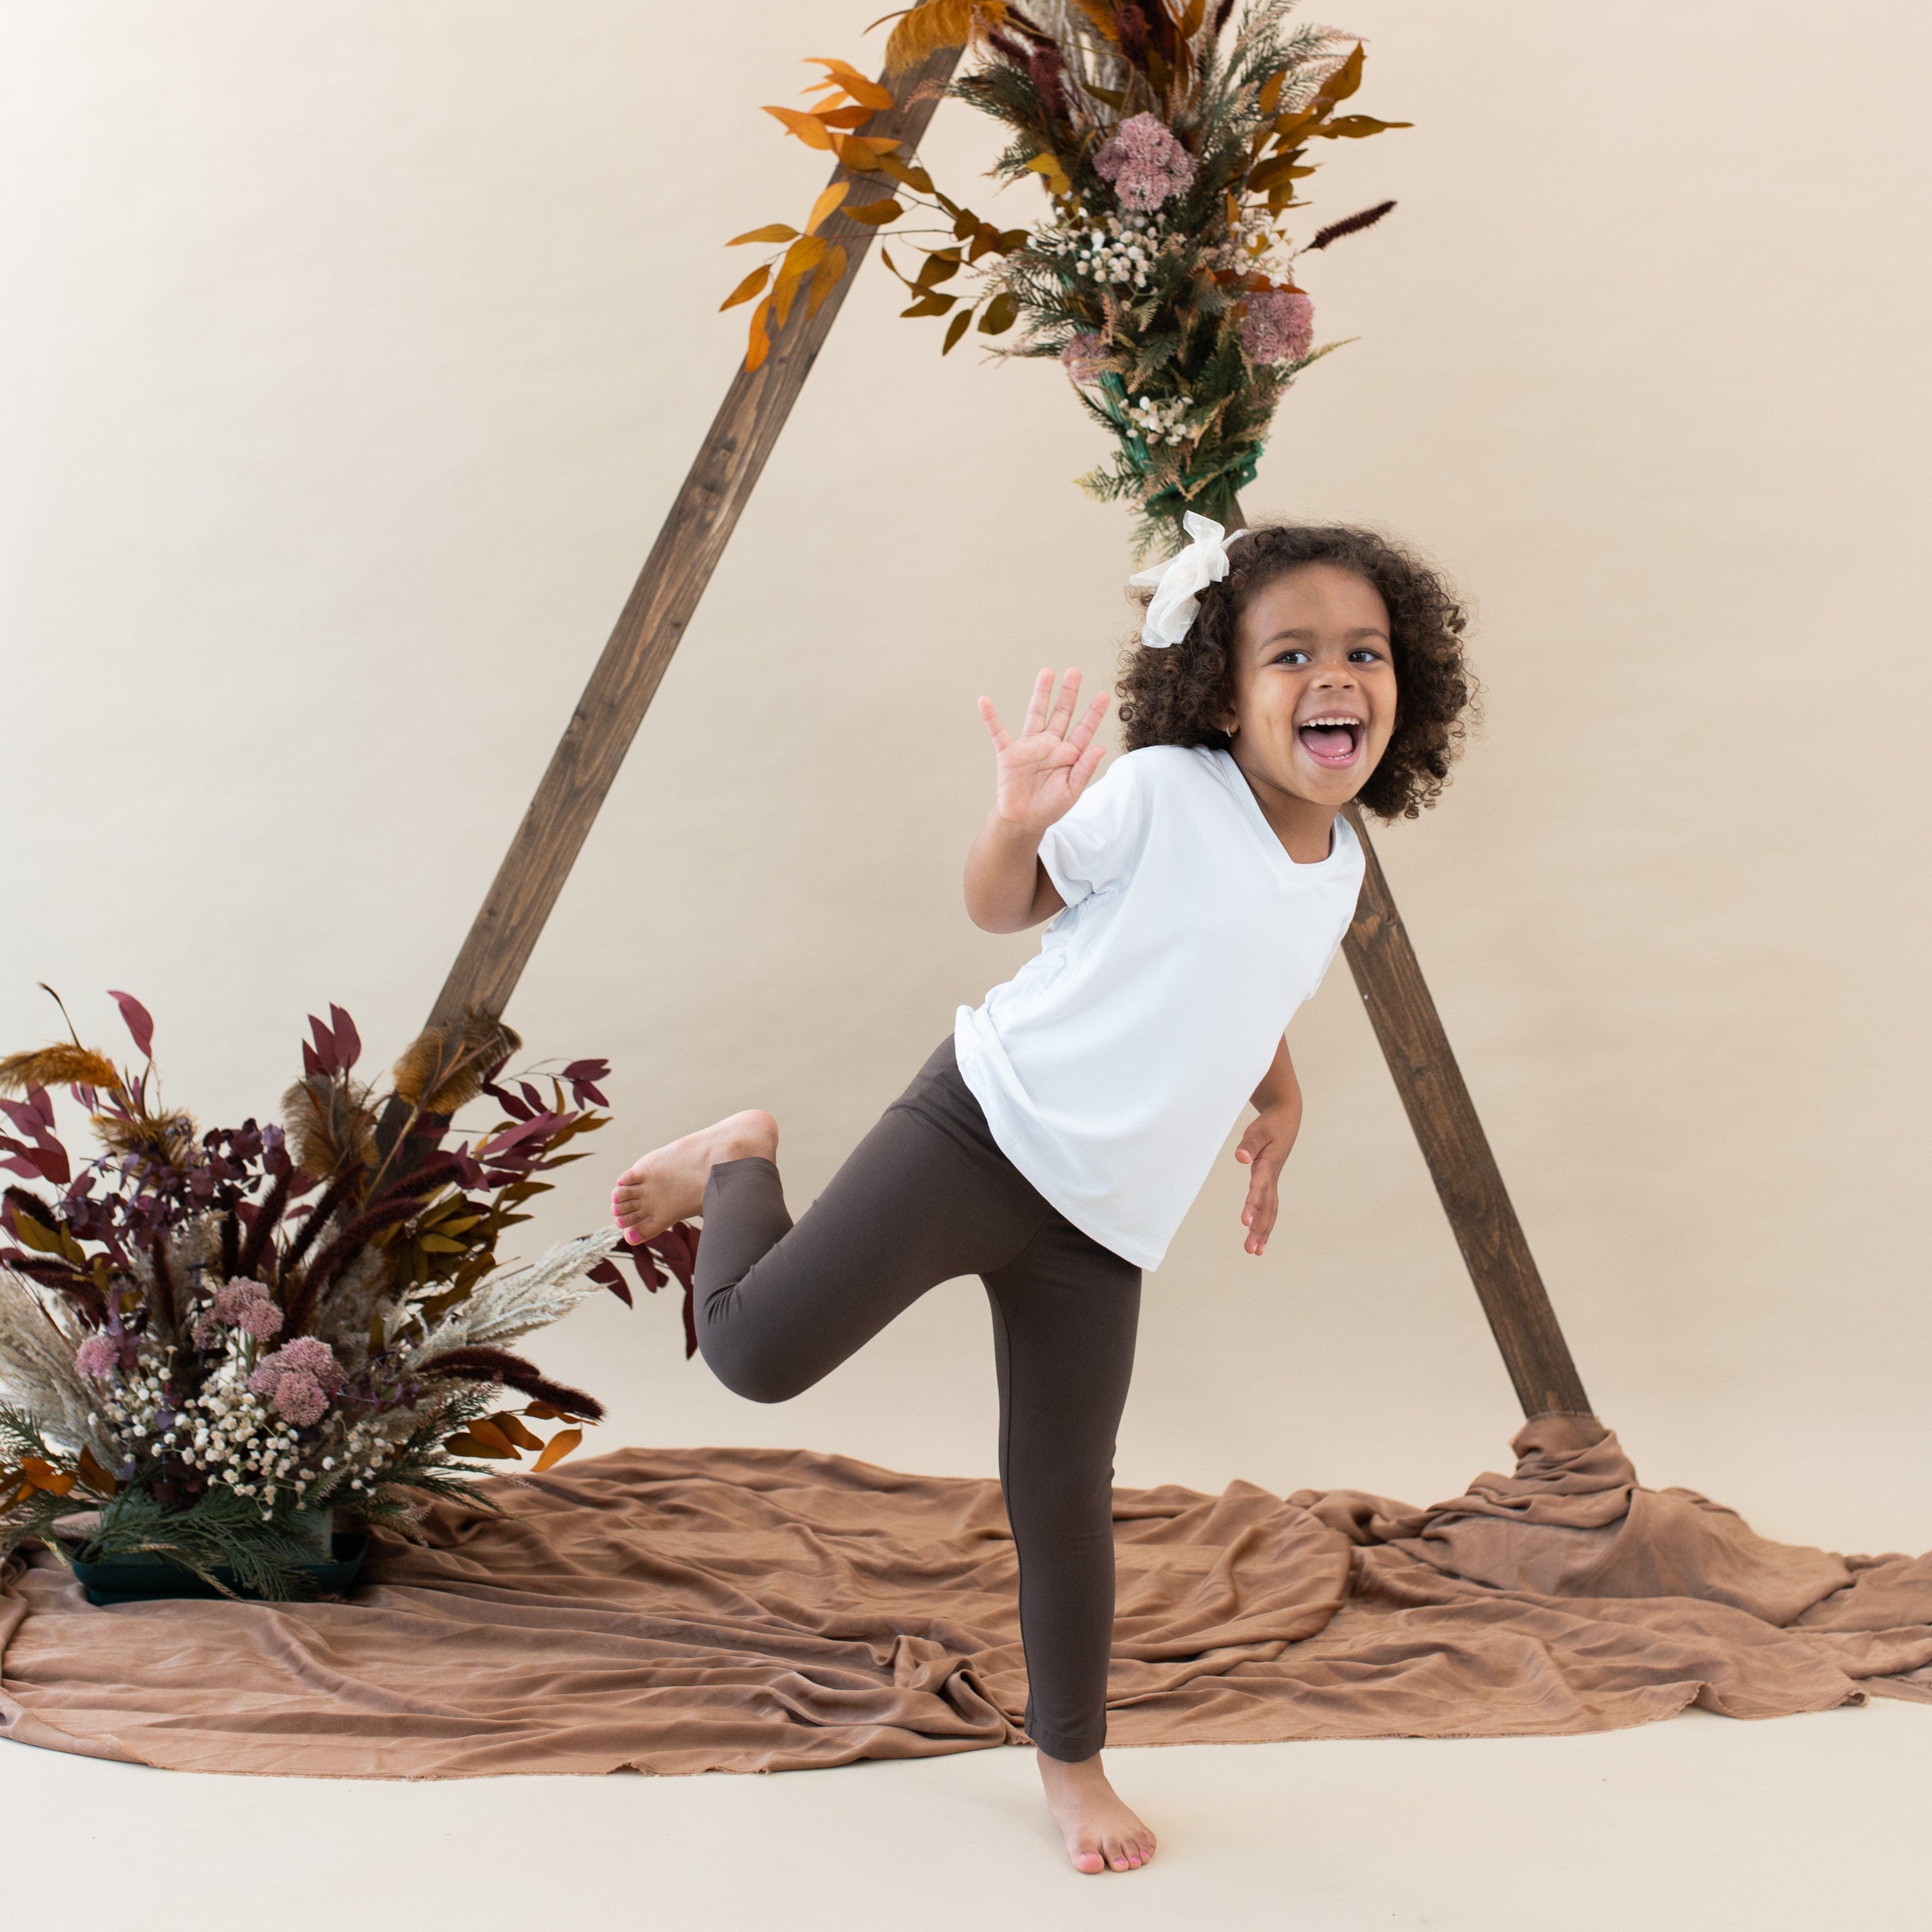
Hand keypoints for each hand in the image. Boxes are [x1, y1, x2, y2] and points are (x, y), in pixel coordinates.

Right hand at [978, 669, 1109, 835]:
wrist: (1024, 821)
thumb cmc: (1051, 807)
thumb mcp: (1072, 791)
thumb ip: (1084, 769)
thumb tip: (1100, 748)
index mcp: (1068, 754)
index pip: (1083, 729)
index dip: (1093, 713)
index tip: (1105, 695)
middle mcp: (1050, 745)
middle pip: (1061, 713)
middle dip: (1068, 693)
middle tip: (1074, 671)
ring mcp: (1029, 747)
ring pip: (1035, 714)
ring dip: (1041, 694)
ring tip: (1046, 673)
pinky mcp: (1008, 754)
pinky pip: (998, 732)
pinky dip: (990, 718)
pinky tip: (984, 701)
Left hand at [1234, 1102, 1299, 1255]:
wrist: (1286, 1118)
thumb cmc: (1270, 1124)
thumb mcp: (1259, 1130)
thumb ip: (1249, 1144)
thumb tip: (1240, 1158)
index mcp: (1268, 1165)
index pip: (1260, 1188)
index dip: (1252, 1204)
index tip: (1244, 1222)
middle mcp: (1272, 1177)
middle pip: (1267, 1207)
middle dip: (1259, 1229)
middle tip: (1251, 1250)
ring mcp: (1273, 1181)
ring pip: (1269, 1210)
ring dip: (1262, 1231)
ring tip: (1254, 1252)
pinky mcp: (1270, 1182)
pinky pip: (1269, 1206)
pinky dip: (1264, 1222)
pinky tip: (1258, 1237)